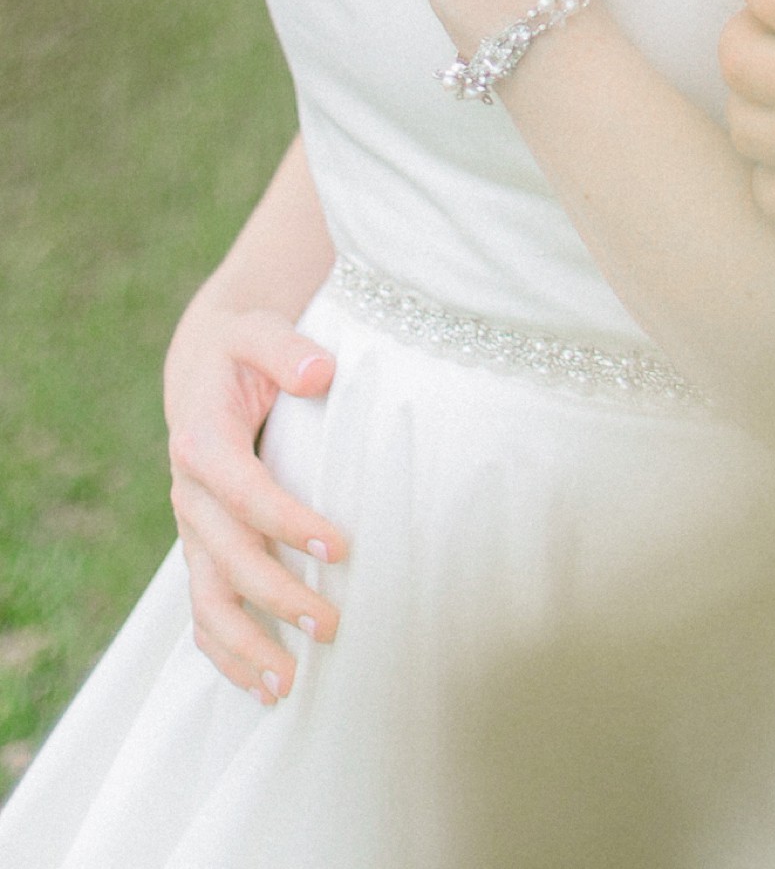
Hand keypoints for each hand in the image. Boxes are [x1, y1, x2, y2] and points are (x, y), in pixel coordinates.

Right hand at [164, 298, 344, 701]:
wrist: (203, 365)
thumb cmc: (242, 348)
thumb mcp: (258, 331)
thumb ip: (285, 348)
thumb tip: (320, 372)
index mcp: (202, 441)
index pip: (245, 493)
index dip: (288, 523)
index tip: (340, 548)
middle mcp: (190, 494)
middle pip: (228, 559)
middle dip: (277, 596)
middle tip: (332, 626)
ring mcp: (192, 530)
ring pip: (207, 601)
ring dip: (246, 645)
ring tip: (290, 685)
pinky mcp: (201, 550)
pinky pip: (203, 613)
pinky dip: (225, 655)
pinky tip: (262, 688)